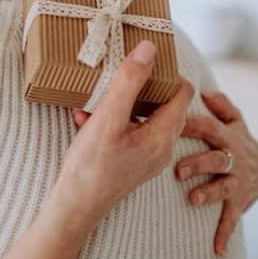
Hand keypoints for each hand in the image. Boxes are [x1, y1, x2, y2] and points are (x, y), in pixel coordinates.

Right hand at [55, 40, 194, 228]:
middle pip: (165, 103)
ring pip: (145, 117)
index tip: (144, 60)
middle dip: (141, 86)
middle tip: (118, 75)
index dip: (167, 72)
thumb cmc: (91, 167)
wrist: (75, 208)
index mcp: (163, 135)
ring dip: (121, 104)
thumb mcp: (108, 118)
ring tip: (93, 101)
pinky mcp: (134, 163)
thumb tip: (149, 49)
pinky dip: (113, 121)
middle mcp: (163, 147)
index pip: (183, 92)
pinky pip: (132, 132)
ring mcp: (149, 157)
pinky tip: (85, 120)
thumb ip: (129, 82)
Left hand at [174, 92, 257, 256]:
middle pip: (217, 158)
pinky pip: (232, 219)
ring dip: (208, 193)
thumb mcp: (234, 121)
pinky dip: (224, 234)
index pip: (209, 127)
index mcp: (228, 137)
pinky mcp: (240, 202)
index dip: (192, 124)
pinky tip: (215, 249)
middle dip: (198, 163)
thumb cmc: (239, 140)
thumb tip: (204, 89)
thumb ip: (221, 105)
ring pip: (223, 187)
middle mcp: (234, 159)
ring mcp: (238, 182)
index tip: (173, 121)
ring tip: (191, 200)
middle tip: (178, 170)